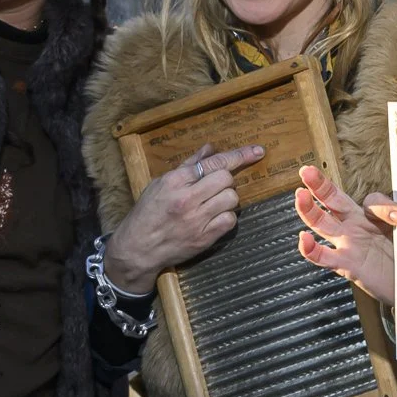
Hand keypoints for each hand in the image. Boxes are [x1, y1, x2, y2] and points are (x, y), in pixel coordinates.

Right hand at [103, 142, 264, 289]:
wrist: (138, 248)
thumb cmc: (148, 212)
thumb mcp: (161, 183)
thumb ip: (188, 165)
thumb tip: (210, 148)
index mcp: (175, 180)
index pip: (214, 163)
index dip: (240, 156)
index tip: (258, 151)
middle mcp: (187, 198)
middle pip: (227, 179)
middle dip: (225, 181)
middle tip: (214, 188)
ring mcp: (197, 219)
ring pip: (231, 198)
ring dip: (227, 199)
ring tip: (212, 203)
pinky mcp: (204, 237)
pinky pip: (230, 220)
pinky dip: (226, 217)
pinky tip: (214, 218)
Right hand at [296, 165, 396, 305]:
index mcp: (369, 217)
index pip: (371, 200)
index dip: (384, 206)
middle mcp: (354, 227)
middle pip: (333, 202)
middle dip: (319, 186)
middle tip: (306, 171)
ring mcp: (348, 245)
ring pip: (322, 224)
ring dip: (309, 211)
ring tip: (299, 195)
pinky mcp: (347, 265)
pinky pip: (323, 256)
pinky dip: (311, 249)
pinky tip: (303, 239)